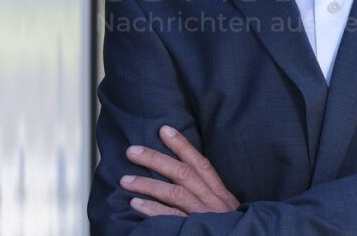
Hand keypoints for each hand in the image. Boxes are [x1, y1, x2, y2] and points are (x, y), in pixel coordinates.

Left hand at [120, 125, 239, 216]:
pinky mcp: (195, 230)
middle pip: (183, 173)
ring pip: (175, 193)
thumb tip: (183, 177)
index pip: (200, 163)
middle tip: (133, 151)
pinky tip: (135, 203)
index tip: (164, 130)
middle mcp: (213, 201)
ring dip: (148, 184)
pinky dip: (152, 210)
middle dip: (156, 159)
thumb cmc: (229, 228)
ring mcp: (204, 216)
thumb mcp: (225, 210)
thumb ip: (208, 195)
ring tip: (126, 180)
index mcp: (220, 194)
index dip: (182, 145)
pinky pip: (171, 218)